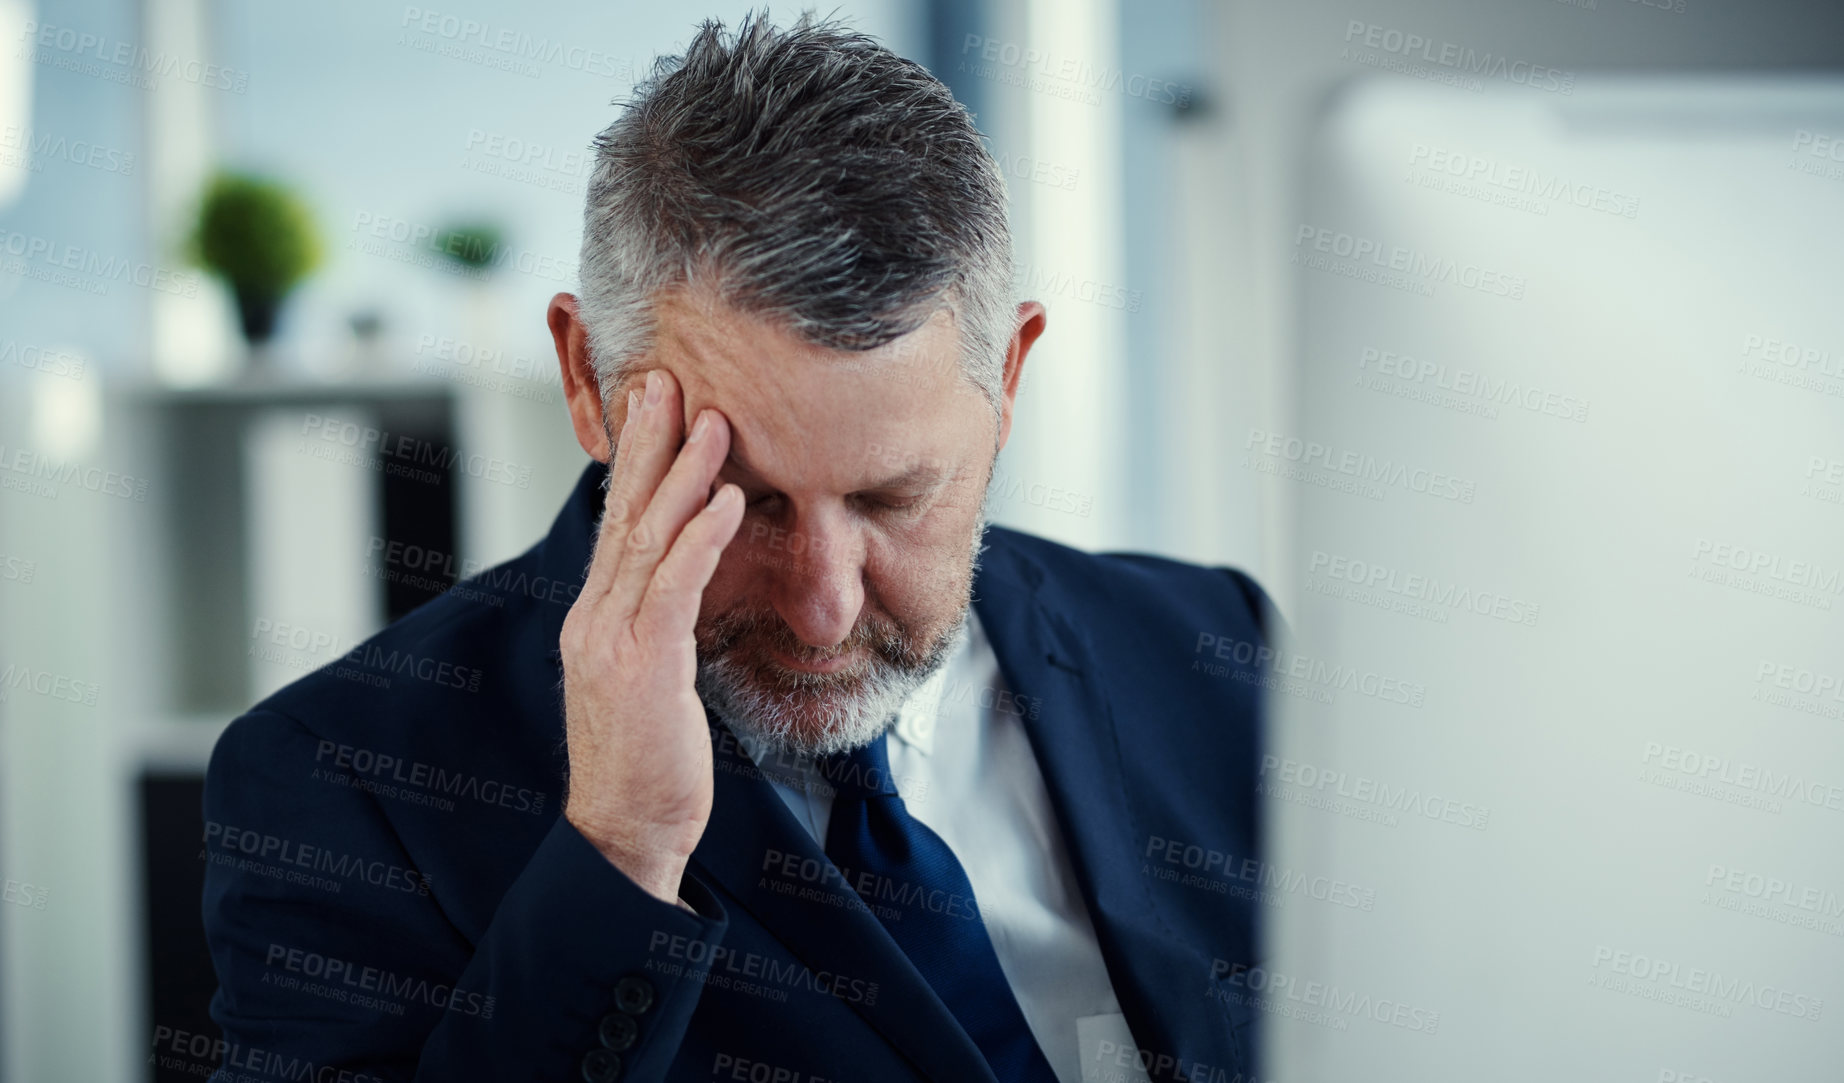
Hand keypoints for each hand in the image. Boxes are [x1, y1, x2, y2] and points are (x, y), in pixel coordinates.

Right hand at [560, 367, 743, 903]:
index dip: (636, 462)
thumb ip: (656, 626)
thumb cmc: (648, 761)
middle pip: (624, 512)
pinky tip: (729, 502)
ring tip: (712, 420)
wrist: (624, 832)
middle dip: (648, 442)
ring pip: (648, 538)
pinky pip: (673, 588)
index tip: (653, 407)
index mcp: (596, 617)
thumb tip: (680, 587)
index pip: (618, 523)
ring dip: (683, 474)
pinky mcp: (643, 666)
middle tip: (666, 378)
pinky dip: (701, 538)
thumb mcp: (649, 678)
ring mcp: (612, 639)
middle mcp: (595, 617)